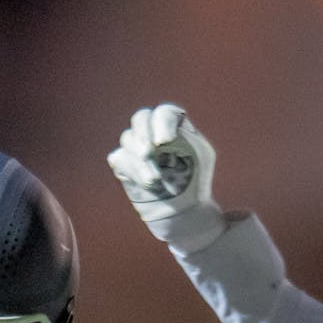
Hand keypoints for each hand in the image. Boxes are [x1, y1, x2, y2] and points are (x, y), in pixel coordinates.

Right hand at [107, 103, 225, 249]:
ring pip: (128, 139)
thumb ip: (187, 138)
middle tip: (148, 153)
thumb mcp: (202, 155)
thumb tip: (160, 137)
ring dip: (140, 160)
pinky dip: (133, 171)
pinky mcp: (125, 164)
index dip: (161, 123)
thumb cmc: (197, 180)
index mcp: (175, 126)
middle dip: (143, 134)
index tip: (164, 142)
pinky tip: (147, 184)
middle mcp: (154, 131)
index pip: (164, 113)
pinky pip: (120, 158)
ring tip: (154, 180)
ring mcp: (138, 147)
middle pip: (141, 118)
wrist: (185, 210)